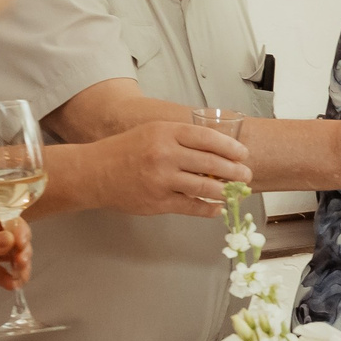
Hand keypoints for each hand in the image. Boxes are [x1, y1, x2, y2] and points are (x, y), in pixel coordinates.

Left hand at [0, 204, 29, 301]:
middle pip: (15, 236)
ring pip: (14, 255)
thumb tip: (12, 239)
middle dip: (22, 249)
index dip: (18, 230)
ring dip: (21, 265)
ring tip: (19, 276)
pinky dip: (11, 279)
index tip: (21, 244)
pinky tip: (11, 285)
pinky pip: (4, 273)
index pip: (7, 218)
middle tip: (21, 262)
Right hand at [86, 120, 249, 215]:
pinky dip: (208, 209)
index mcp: (165, 133)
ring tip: (236, 192)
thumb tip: (216, 148)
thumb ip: (181, 138)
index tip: (242, 154)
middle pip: (211, 164)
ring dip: (226, 191)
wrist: (94, 172)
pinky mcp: (158, 202)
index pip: (207, 138)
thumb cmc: (126, 150)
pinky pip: (191, 206)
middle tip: (246, 175)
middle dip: (234, 171)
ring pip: (205, 188)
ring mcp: (162, 180)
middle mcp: (165, 155)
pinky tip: (217, 208)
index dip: (230, 147)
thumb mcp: (152, 132)